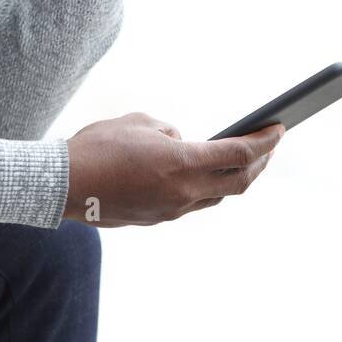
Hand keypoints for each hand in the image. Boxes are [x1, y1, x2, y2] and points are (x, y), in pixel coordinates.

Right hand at [63, 111, 283, 225]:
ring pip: (216, 197)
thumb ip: (170, 131)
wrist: (62, 185)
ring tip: (242, 161)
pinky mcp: (156, 219)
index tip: (280, 129)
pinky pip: (191, 203)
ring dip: (233, 178)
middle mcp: (183, 193)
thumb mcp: (139, 122)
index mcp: (182, 164)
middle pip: (238, 183)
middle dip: (260, 163)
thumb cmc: (97, 146)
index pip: (239, 153)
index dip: (265, 142)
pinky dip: (205, 187)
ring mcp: (171, 211)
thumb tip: (182, 144)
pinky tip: (203, 174)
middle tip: (269, 146)